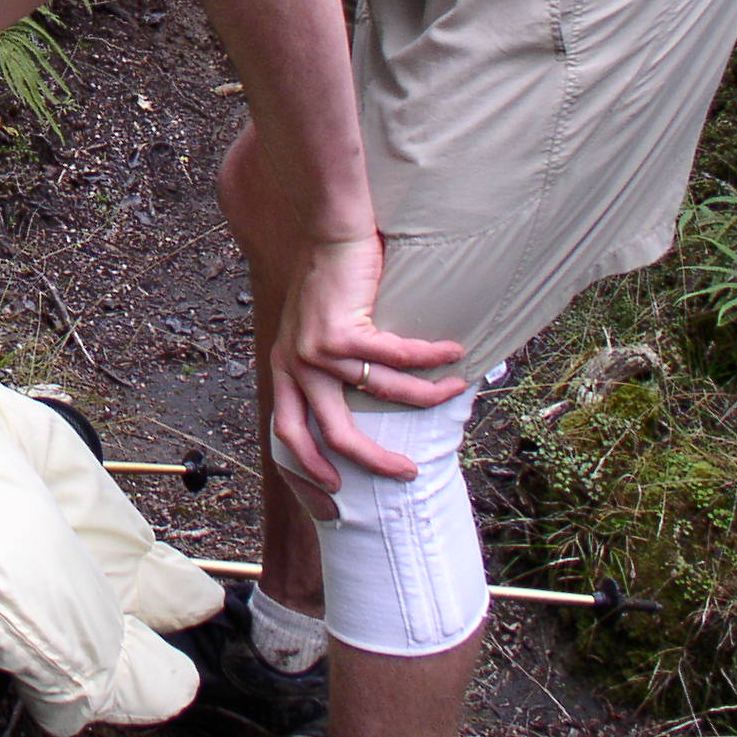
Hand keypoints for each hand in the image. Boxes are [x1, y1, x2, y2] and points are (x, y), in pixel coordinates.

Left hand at [268, 233, 467, 491]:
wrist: (328, 231)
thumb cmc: (329, 282)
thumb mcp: (314, 333)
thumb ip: (327, 370)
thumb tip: (362, 408)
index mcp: (283, 371)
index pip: (288, 437)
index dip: (307, 476)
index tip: (333, 505)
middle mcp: (294, 365)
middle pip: (330, 435)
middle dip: (370, 462)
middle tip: (406, 473)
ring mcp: (316, 349)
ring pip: (379, 394)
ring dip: (423, 398)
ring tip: (453, 392)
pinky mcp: (342, 329)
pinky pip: (397, 357)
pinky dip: (430, 361)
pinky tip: (453, 357)